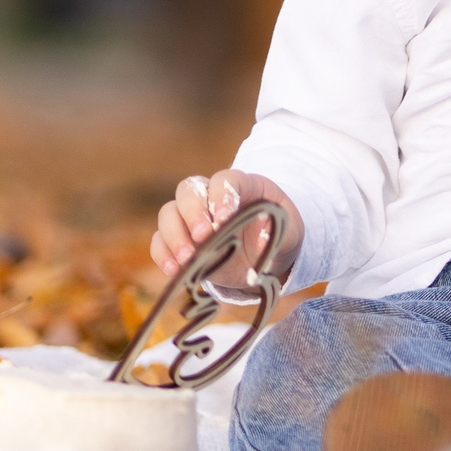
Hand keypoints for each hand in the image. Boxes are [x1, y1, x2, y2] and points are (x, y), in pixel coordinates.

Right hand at [152, 169, 304, 283]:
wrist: (267, 254)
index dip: (221, 196)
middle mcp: (210, 197)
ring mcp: (192, 219)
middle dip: (192, 213)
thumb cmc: (279, 234)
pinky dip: (163, 254)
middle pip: (188, 190)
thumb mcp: (290, 233)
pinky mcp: (182, 242)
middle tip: (203, 237)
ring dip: (174, 235)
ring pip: (169, 213)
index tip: (225, 218)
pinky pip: (160, 241)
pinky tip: (174, 270)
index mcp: (241, 185)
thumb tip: (261, 240)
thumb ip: (278, 234)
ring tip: (187, 259)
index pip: (224, 180)